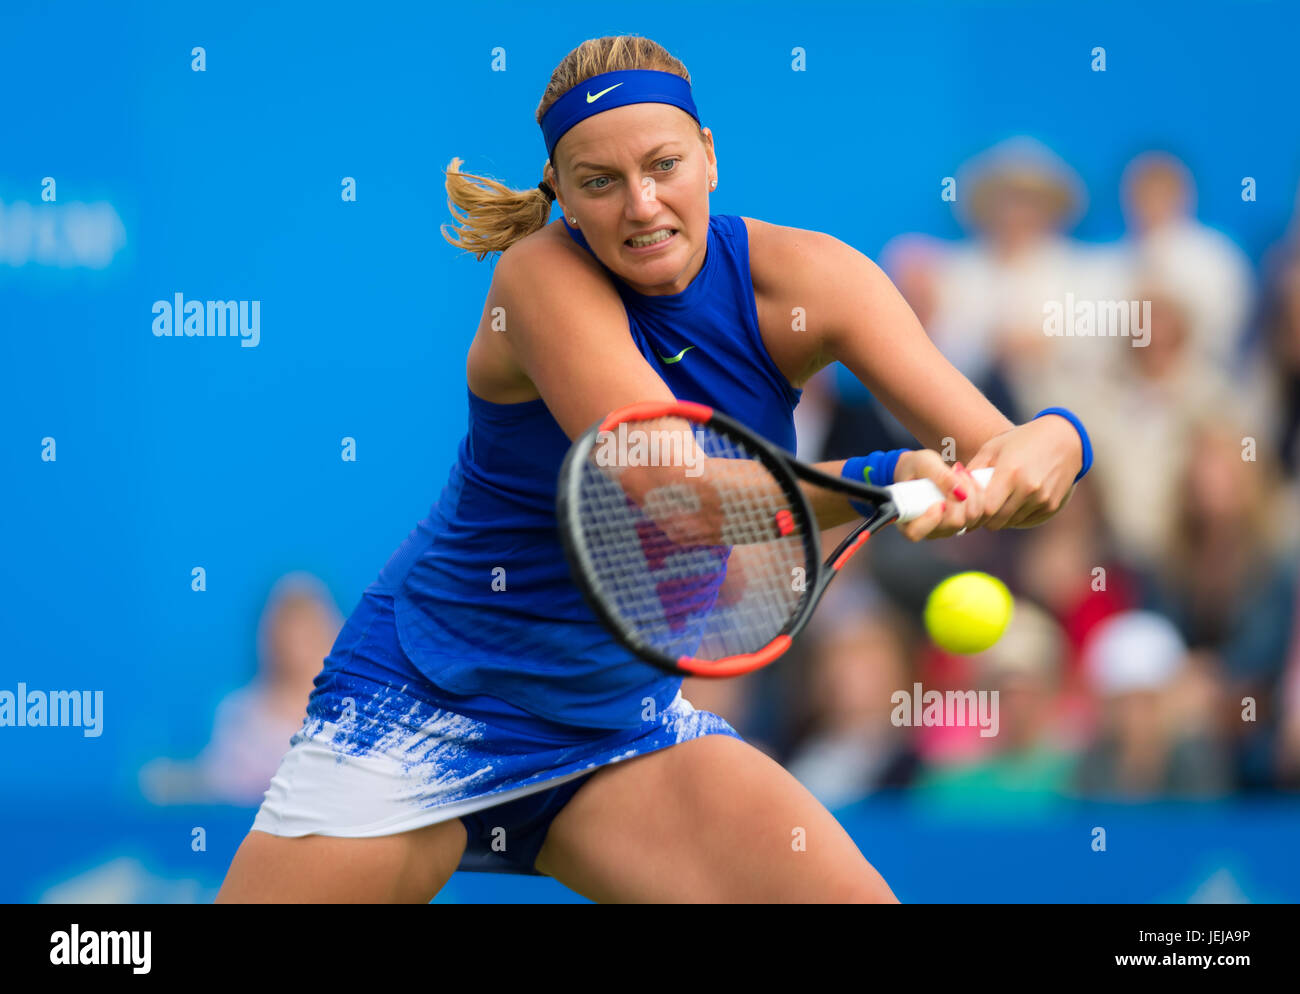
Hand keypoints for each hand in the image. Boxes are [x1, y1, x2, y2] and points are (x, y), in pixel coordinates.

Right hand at [892, 448, 985, 541]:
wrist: (921, 470)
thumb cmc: (915, 467)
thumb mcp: (923, 463)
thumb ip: (939, 476)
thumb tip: (960, 492)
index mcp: (906, 520)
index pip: (915, 533)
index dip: (929, 520)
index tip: (938, 502)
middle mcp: (927, 530)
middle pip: (952, 523)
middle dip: (959, 496)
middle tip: (955, 472)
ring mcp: (946, 528)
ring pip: (970, 518)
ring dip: (972, 492)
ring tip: (960, 473)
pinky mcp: (962, 523)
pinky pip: (979, 514)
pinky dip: (979, 495)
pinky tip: (969, 480)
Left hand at [965, 415, 1081, 529]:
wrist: (1064, 439)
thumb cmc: (1021, 440)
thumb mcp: (992, 448)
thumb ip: (972, 470)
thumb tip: (954, 491)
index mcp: (1010, 473)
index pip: (986, 510)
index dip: (974, 514)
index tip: (969, 510)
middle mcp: (1029, 489)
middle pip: (997, 521)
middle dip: (985, 519)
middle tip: (979, 510)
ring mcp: (1043, 499)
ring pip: (1011, 522)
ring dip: (1001, 518)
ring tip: (997, 503)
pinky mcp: (1052, 505)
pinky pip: (1027, 521)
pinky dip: (1017, 516)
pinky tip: (1014, 502)